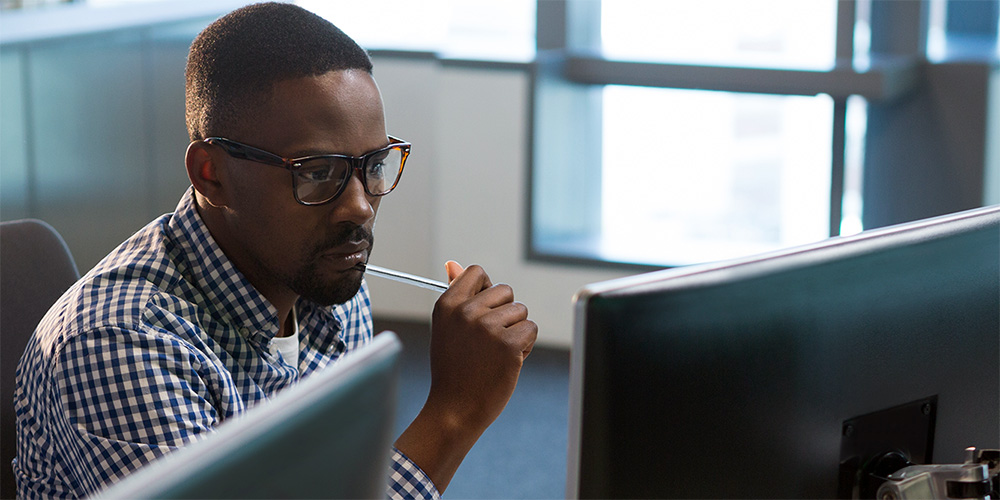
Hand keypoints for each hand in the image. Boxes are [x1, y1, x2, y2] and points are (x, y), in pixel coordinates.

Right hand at [393, 261, 537, 492]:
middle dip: (505, 313)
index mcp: (447, 304)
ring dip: (515, 331)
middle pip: (505, 291)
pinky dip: (525, 346)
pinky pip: (531, 329)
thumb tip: (453, 264)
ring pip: (521, 311)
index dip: (486, 291)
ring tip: (495, 354)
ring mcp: (487, 327)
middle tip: (487, 341)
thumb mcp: (447, 328)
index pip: (477, 272)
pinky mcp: (508, 344)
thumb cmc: (453, 369)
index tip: (482, 311)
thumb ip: (455, 294)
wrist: (454, 410)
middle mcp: (466, 311)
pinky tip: (507, 362)